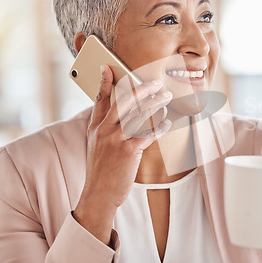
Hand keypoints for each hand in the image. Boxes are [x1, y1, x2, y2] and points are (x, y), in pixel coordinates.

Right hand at [74, 65, 171, 244]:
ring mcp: (116, 140)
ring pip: (138, 115)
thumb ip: (104, 128)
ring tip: (166, 96)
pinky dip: (159, 127)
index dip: (103, 82)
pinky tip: (166, 122)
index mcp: (95, 128)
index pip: (98, 100)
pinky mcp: (128, 152)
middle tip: (154, 82)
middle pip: (123, 102)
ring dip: (155, 103)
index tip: (107, 67)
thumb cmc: (100, 170)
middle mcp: (104, 131)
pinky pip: (147, 135)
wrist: (98, 195)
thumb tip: (118, 114)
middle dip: (140, 89)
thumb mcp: (95, 146)